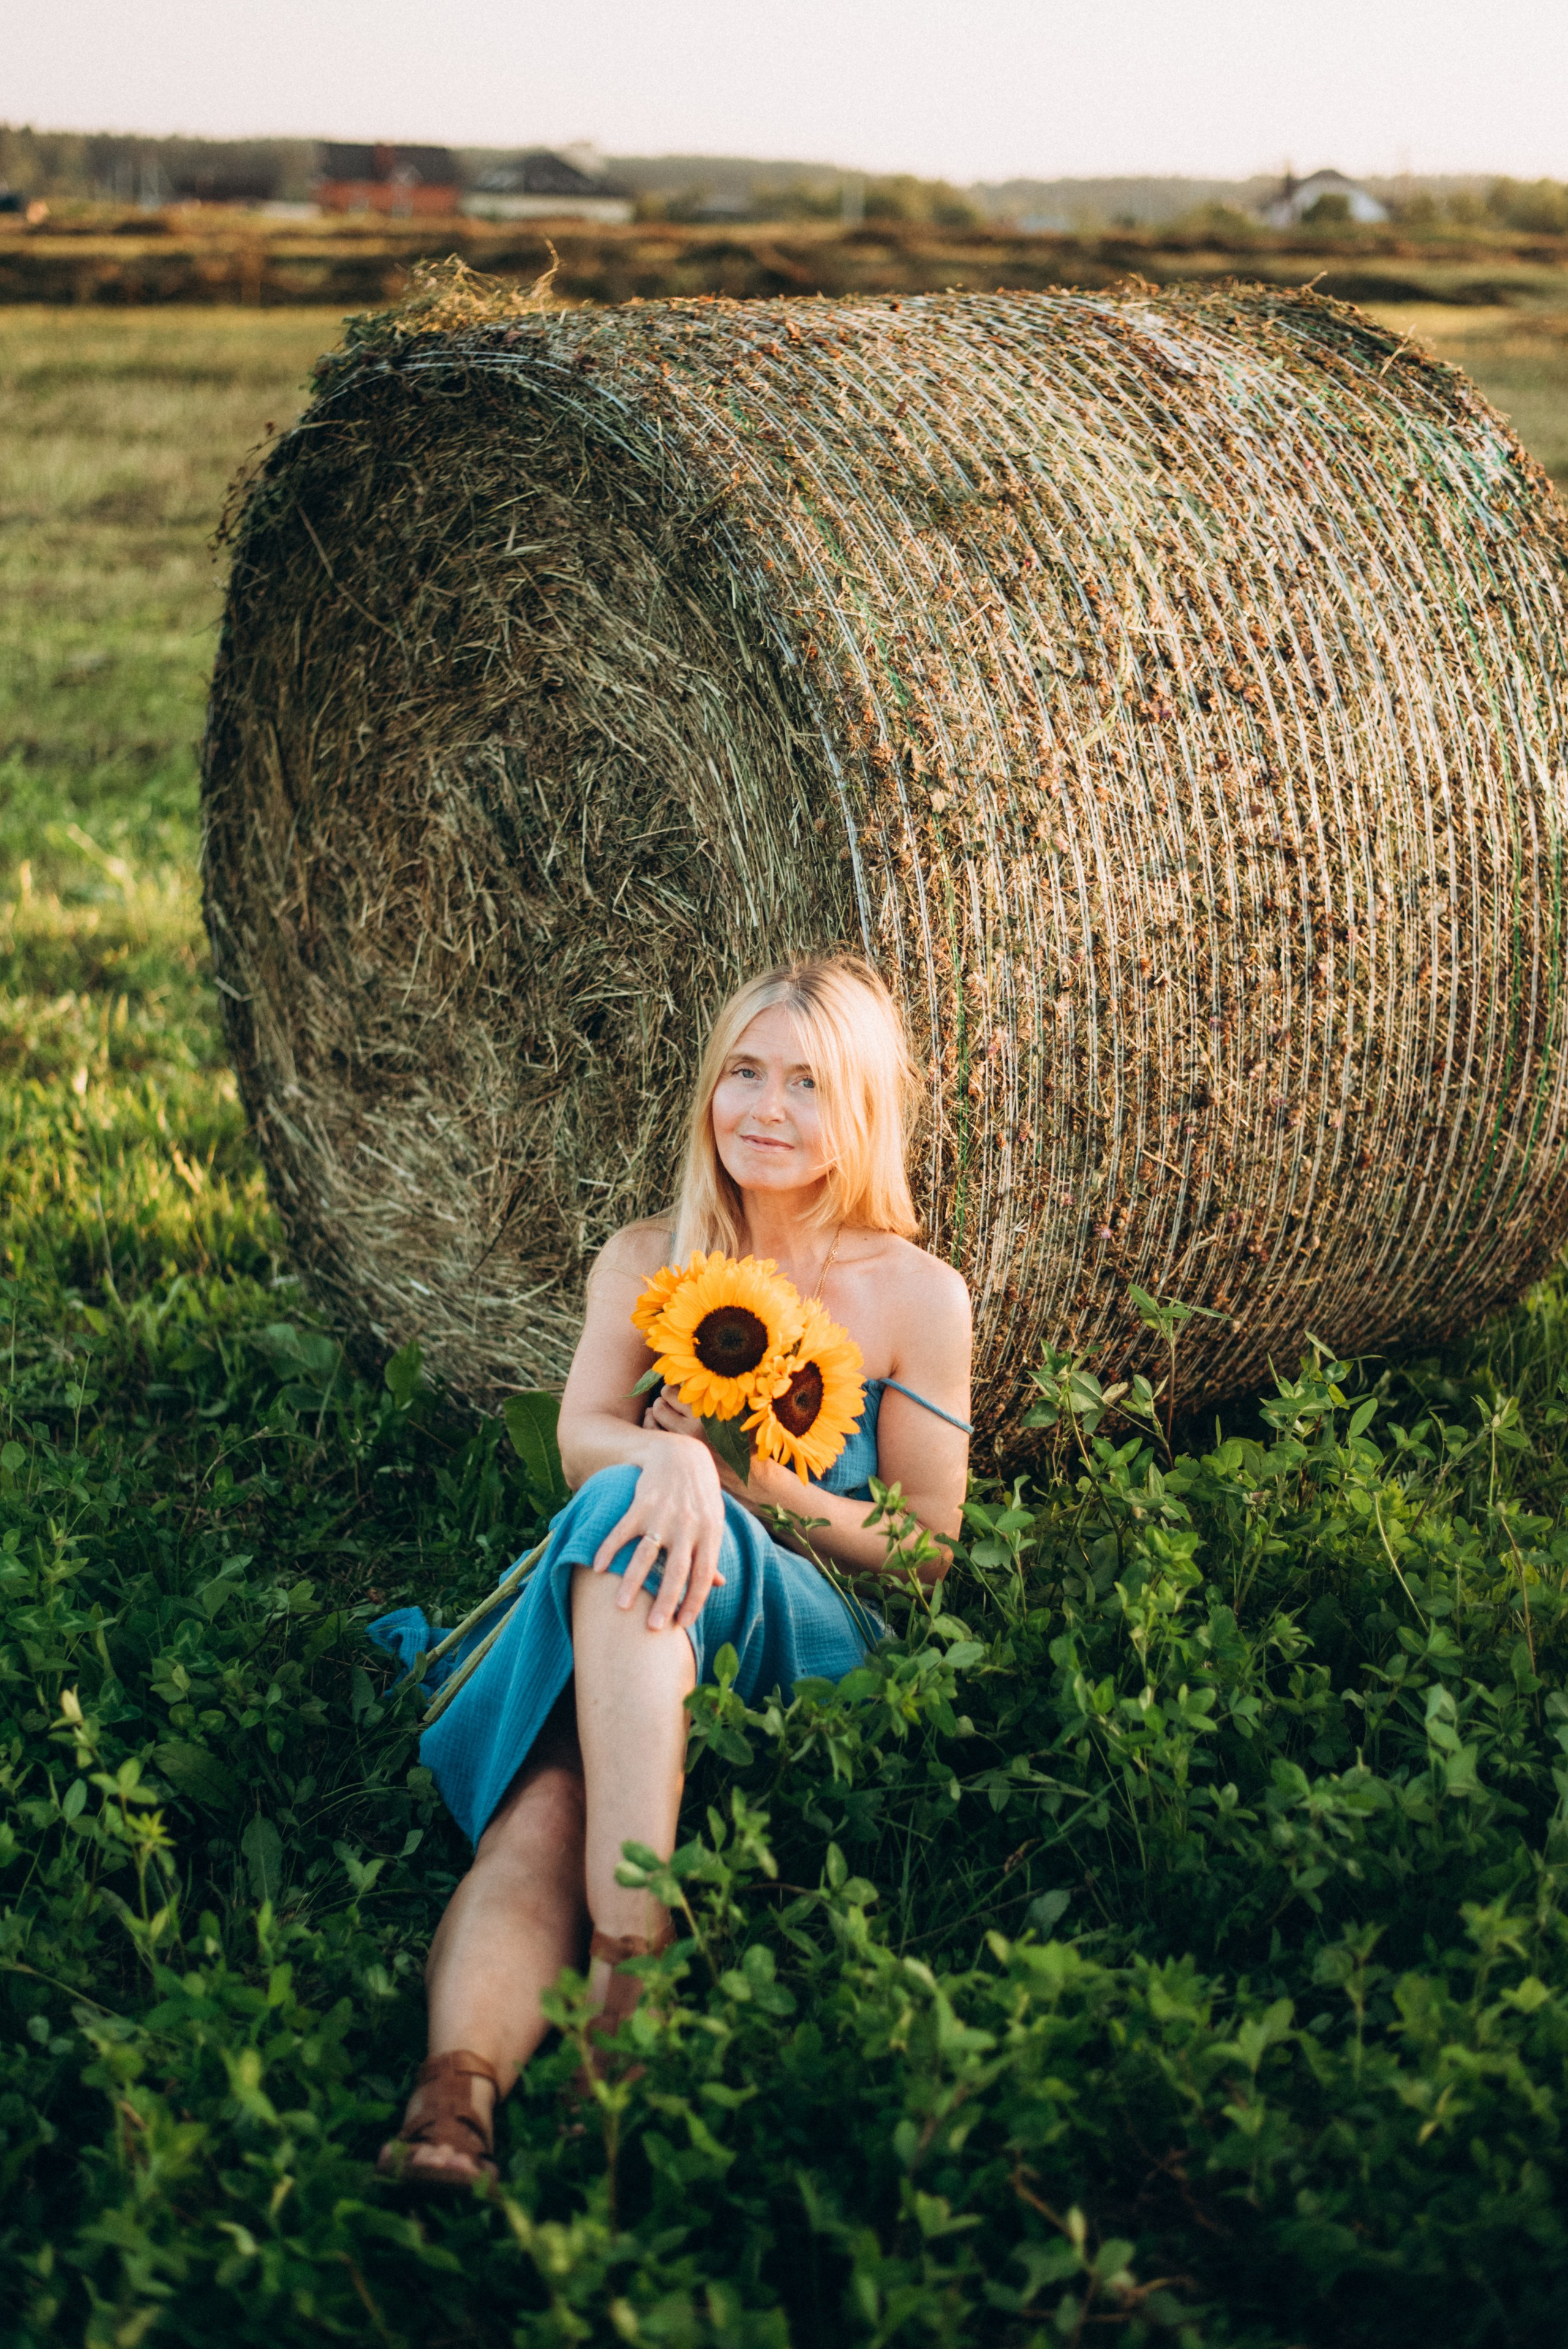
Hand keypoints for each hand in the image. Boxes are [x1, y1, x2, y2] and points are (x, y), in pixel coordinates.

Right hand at [591, 1407, 726, 1629]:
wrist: (681, 1454)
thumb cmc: (700, 1493)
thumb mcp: (713, 1520)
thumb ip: (711, 1552)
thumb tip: (719, 1584)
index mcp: (710, 1534)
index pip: (703, 1576)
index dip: (693, 1602)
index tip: (681, 1625)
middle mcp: (688, 1527)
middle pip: (677, 1571)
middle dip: (665, 1601)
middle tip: (652, 1629)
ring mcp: (664, 1515)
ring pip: (647, 1554)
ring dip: (633, 1581)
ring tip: (621, 1606)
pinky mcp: (642, 1503)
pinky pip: (623, 1530)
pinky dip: (609, 1548)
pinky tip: (598, 1567)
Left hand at [646, 1385, 767, 1506]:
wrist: (752, 1474)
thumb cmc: (747, 1435)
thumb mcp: (739, 1409)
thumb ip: (718, 1393)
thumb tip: (695, 1374)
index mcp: (706, 1414)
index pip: (672, 1391)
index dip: (674, 1386)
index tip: (681, 1388)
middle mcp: (690, 1430)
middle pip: (660, 1404)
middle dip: (664, 1399)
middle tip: (672, 1400)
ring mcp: (681, 1446)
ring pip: (653, 1421)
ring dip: (656, 1413)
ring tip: (666, 1411)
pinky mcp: (677, 1459)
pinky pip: (653, 1439)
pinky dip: (653, 1428)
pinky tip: (661, 1426)